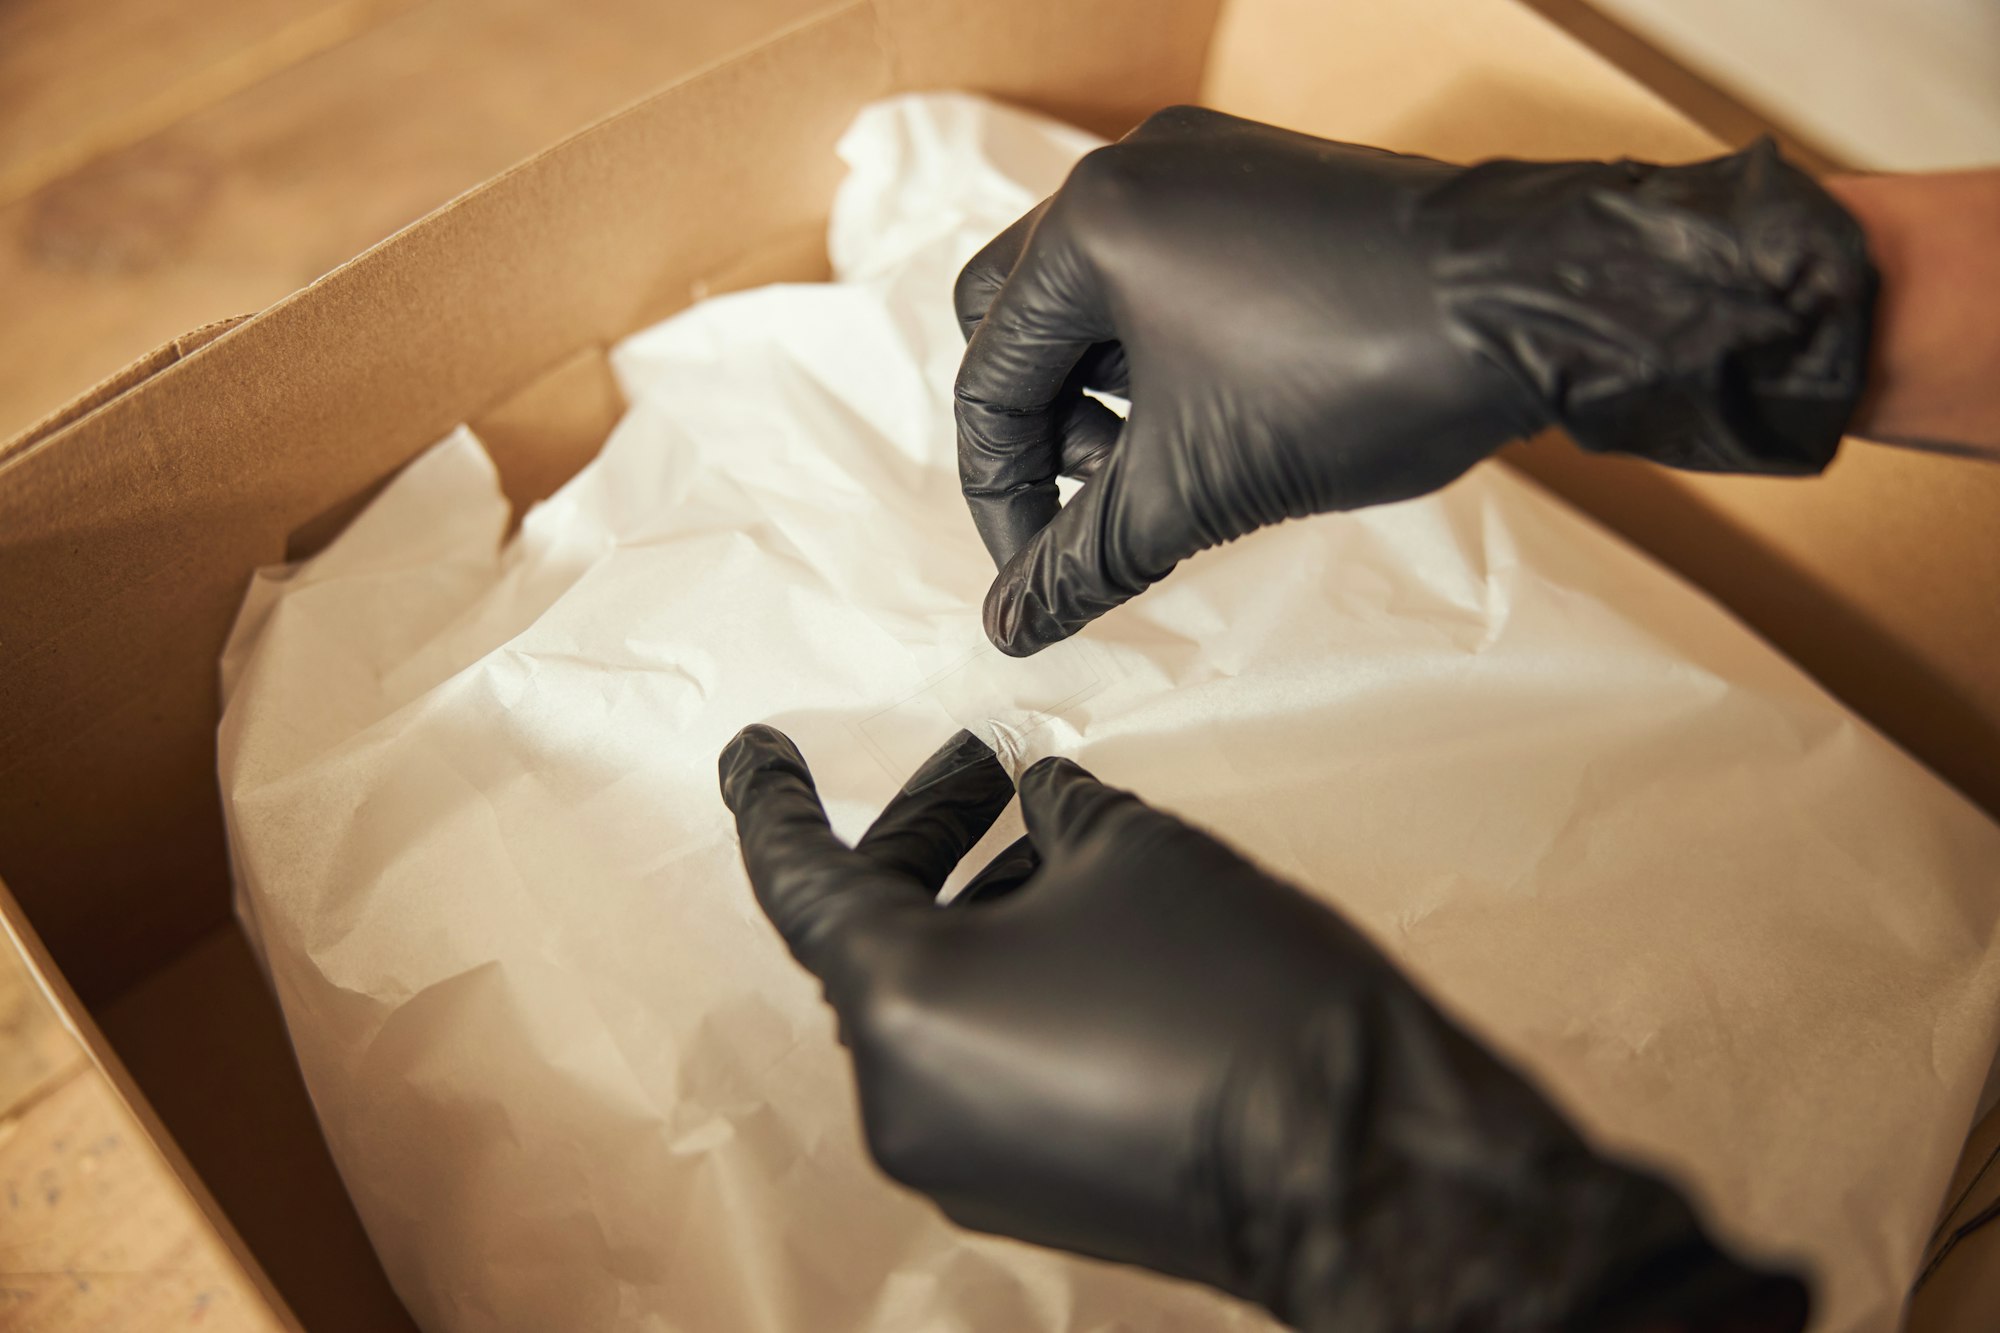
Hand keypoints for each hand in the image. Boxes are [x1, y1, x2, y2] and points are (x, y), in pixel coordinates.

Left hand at [718, 725, 1808, 1330]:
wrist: (1362, 1160)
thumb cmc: (1239, 987)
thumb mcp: (1135, 850)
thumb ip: (1057, 816)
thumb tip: (1040, 807)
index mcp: (901, 1000)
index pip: (798, 878)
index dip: (772, 799)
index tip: (755, 746)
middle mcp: (903, 1095)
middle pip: (877, 938)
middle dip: (931, 837)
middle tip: (988, 765)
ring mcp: (961, 1158)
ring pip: (936, 1002)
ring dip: (984, 910)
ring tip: (1068, 839)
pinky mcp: (1026, 1190)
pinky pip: (981, 1063)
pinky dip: (1009, 985)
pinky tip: (1088, 929)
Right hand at [955, 106, 1873, 655]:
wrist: (1533, 302)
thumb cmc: (1361, 372)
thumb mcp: (1197, 489)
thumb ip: (1086, 559)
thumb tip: (1013, 625)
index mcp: (1089, 229)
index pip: (989, 381)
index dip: (1003, 504)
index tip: (1039, 582)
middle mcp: (1134, 174)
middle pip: (1021, 320)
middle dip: (1044, 431)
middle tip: (1096, 504)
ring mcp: (1208, 169)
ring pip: (1098, 295)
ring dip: (1107, 396)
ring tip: (1167, 469)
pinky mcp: (1270, 188)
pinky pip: (1170, 272)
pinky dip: (1166, 354)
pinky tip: (1218, 417)